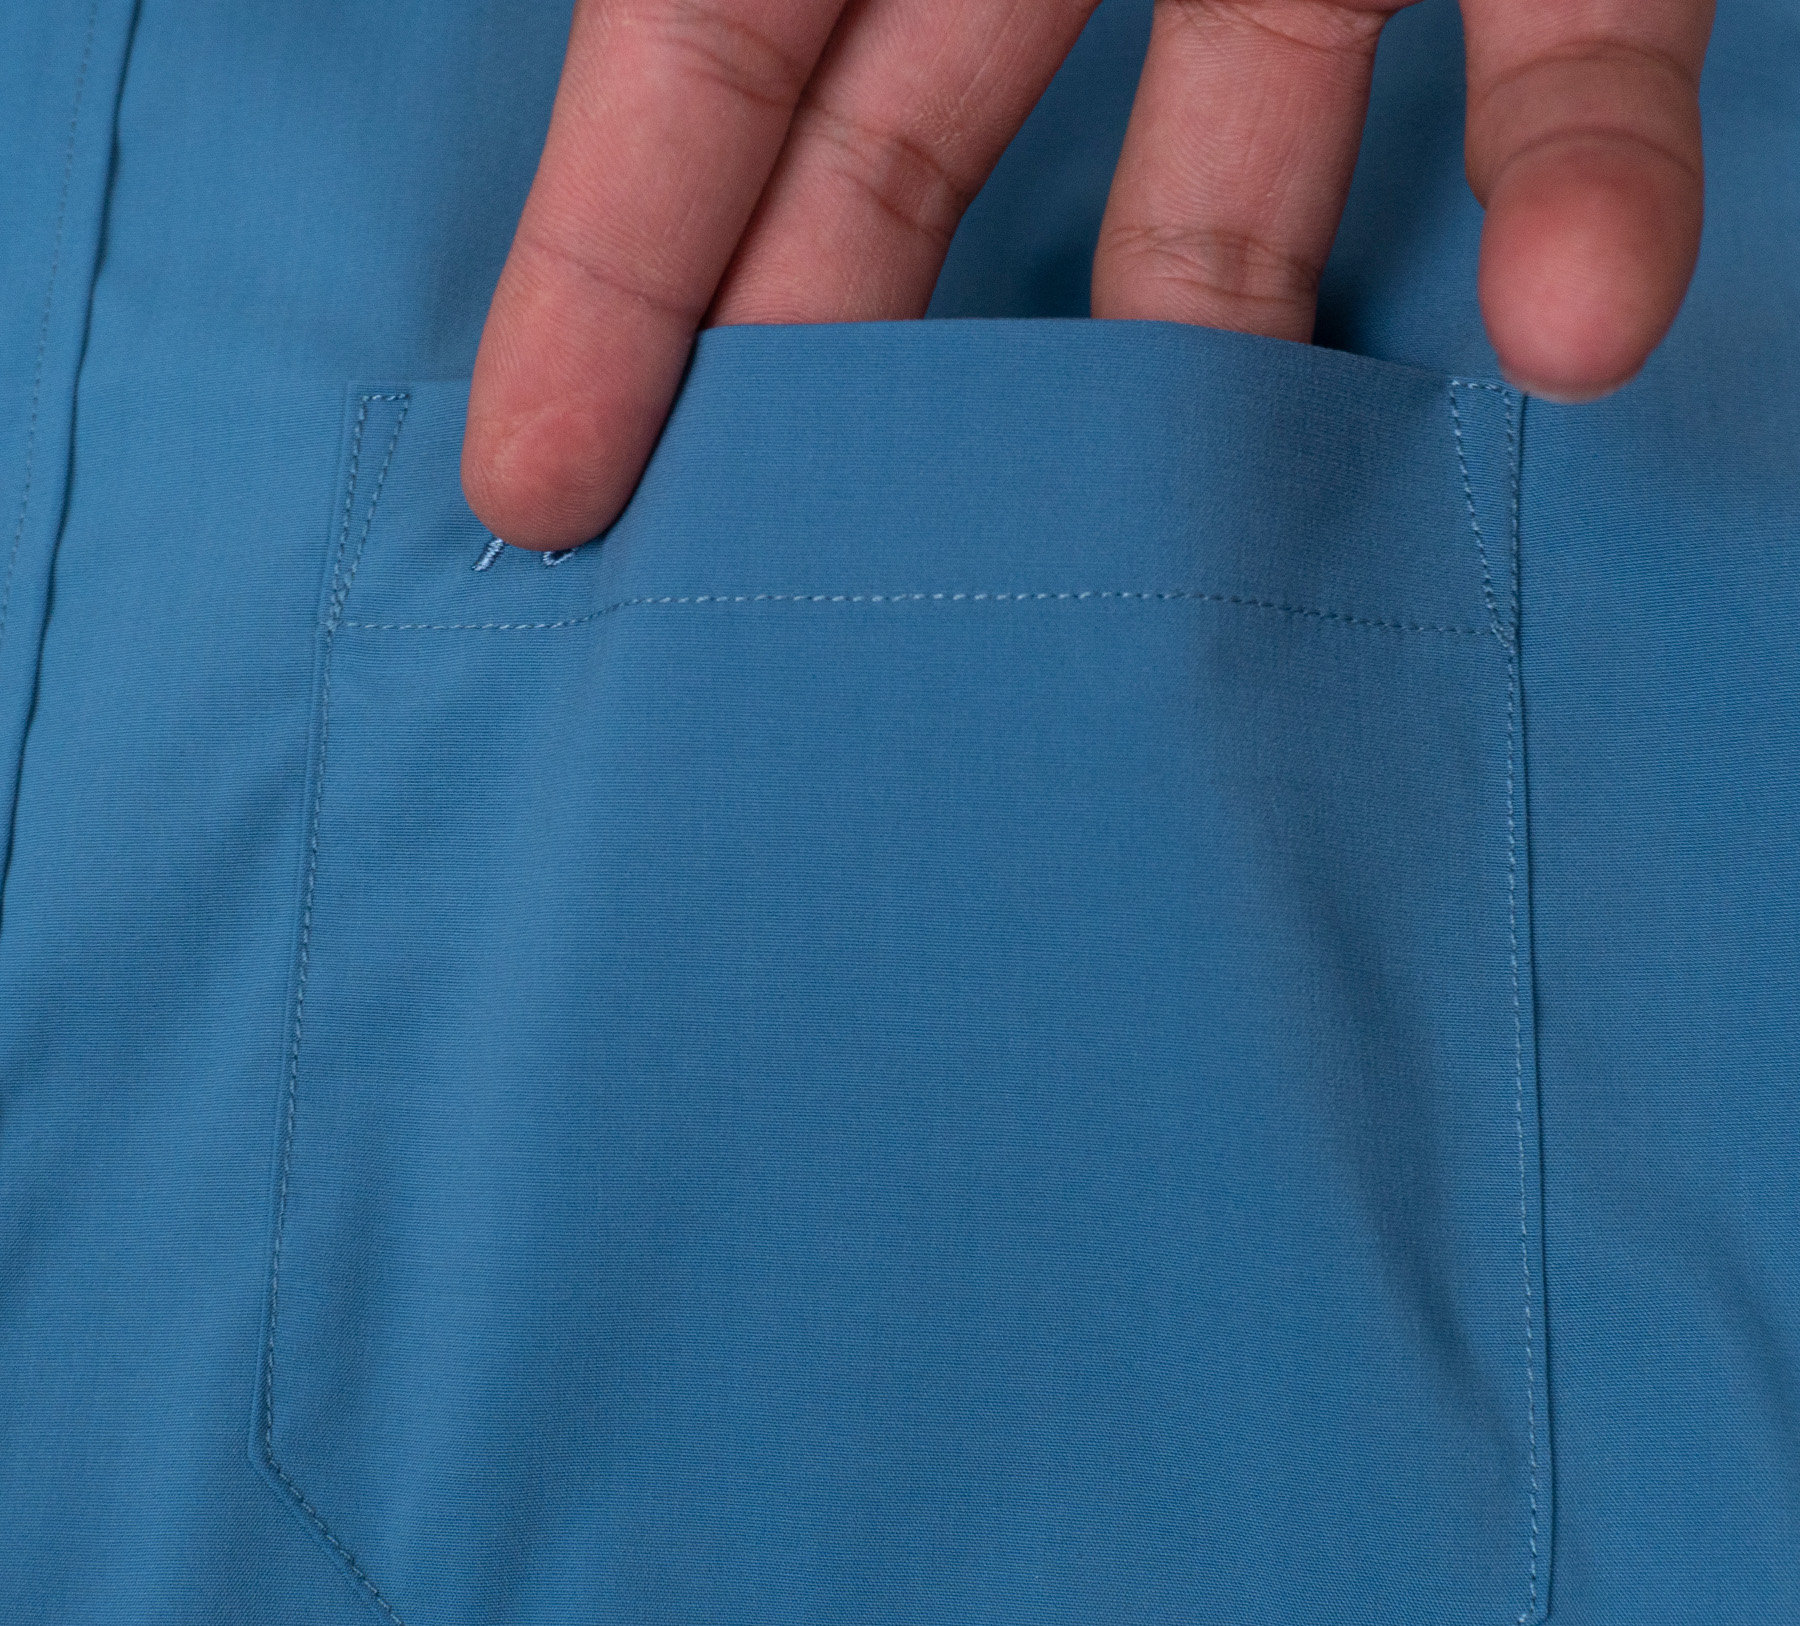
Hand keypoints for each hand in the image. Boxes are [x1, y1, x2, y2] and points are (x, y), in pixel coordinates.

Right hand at [463, 0, 1713, 550]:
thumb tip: (972, 58)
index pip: (697, 62)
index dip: (612, 289)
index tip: (536, 499)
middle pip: (918, 180)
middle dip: (860, 400)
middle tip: (812, 635)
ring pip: (1221, 178)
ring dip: (1207, 374)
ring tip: (1145, 609)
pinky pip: (1561, 22)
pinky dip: (1580, 167)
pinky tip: (1574, 340)